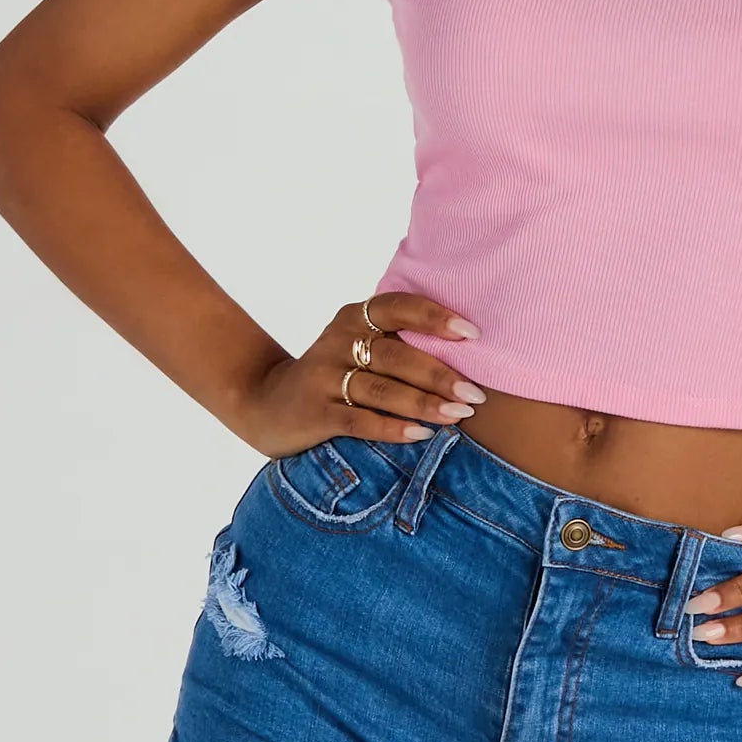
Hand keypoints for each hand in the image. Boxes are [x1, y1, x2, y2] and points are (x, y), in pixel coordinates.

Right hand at [227, 293, 485, 460]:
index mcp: (354, 317)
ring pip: (382, 389)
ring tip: (458, 415)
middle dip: (440, 375)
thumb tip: (469, 351)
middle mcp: (338, 341)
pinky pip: (359, 420)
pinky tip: (421, 434)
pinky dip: (392, 428)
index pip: (399, 307)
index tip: (473, 334)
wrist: (266, 403)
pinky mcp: (315, 413)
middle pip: (397, 355)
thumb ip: (398, 341)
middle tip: (476, 393)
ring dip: (424, 403)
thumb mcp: (357, 345)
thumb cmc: (334, 373)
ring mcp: (324, 377)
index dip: (435, 318)